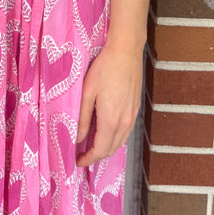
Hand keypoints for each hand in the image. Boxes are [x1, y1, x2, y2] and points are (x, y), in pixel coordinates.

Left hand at [76, 44, 142, 166]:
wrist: (125, 53)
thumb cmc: (104, 69)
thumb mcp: (87, 92)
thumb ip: (82, 117)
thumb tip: (77, 138)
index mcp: (111, 120)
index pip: (100, 150)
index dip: (88, 159)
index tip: (78, 162)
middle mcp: (125, 122)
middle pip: (111, 149)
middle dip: (96, 156)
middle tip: (82, 155)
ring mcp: (133, 116)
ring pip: (120, 142)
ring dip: (106, 147)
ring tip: (91, 145)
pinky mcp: (136, 109)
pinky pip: (125, 132)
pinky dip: (115, 138)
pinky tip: (105, 131)